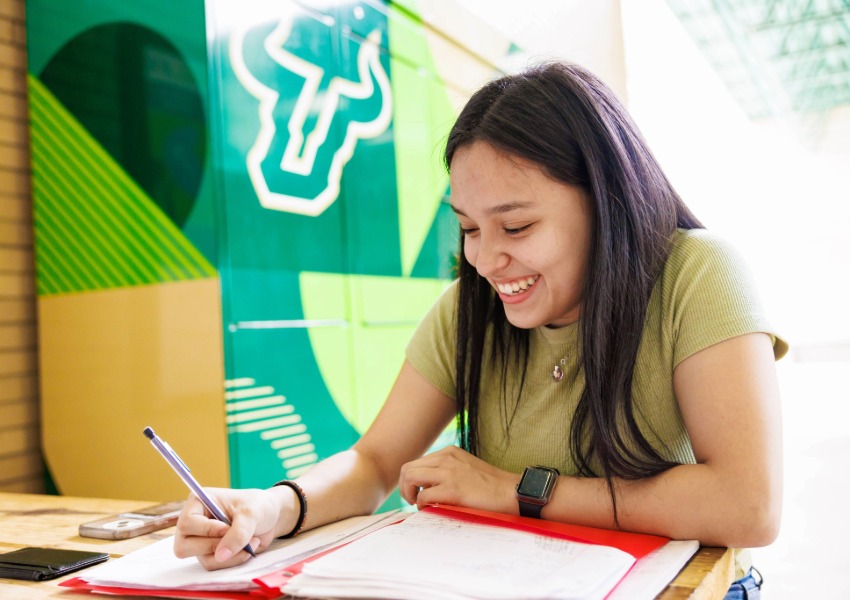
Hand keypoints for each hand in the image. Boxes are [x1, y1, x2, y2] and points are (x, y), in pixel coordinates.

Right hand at [173, 487, 285, 569]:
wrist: (271, 518)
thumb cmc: (258, 506)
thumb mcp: (251, 514)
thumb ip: (237, 533)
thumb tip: (220, 556)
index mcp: (198, 503)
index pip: (187, 523)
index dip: (206, 529)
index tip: (227, 528)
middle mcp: (194, 523)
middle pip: (184, 546)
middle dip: (214, 546)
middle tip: (237, 538)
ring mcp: (201, 540)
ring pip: (202, 559)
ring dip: (229, 555)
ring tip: (250, 542)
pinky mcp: (211, 554)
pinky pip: (215, 566)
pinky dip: (233, 561)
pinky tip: (248, 549)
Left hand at [399, 446, 519, 512]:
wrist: (512, 492)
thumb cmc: (491, 486)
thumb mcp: (466, 467)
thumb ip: (447, 470)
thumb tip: (427, 485)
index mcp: (449, 452)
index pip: (417, 462)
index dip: (411, 479)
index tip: (416, 492)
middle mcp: (446, 458)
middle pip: (407, 468)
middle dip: (405, 486)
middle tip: (412, 500)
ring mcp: (448, 473)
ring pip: (410, 477)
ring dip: (409, 493)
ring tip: (418, 505)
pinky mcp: (452, 489)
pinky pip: (423, 496)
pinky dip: (422, 505)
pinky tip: (431, 510)